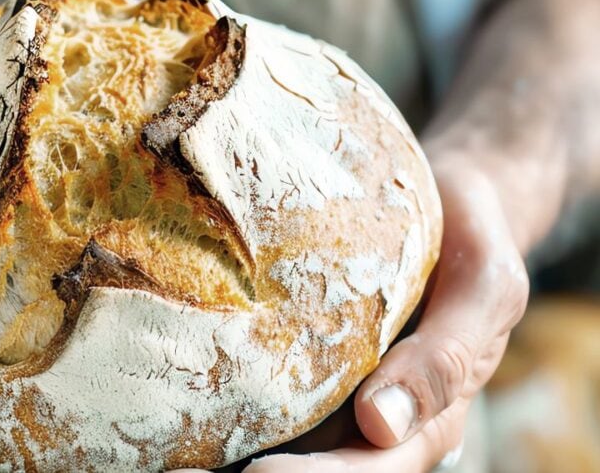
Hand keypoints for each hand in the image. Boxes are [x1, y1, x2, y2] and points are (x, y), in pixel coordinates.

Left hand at [172, 161, 529, 472]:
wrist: (452, 203)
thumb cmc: (472, 242)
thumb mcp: (485, 290)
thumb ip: (448, 356)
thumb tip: (381, 425)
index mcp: (426, 418)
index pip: (372, 469)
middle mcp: (373, 420)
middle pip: (316, 466)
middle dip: (260, 472)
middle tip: (185, 469)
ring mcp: (334, 393)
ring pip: (283, 440)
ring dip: (225, 451)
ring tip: (165, 451)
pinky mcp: (302, 360)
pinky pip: (265, 391)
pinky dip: (220, 405)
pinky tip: (169, 403)